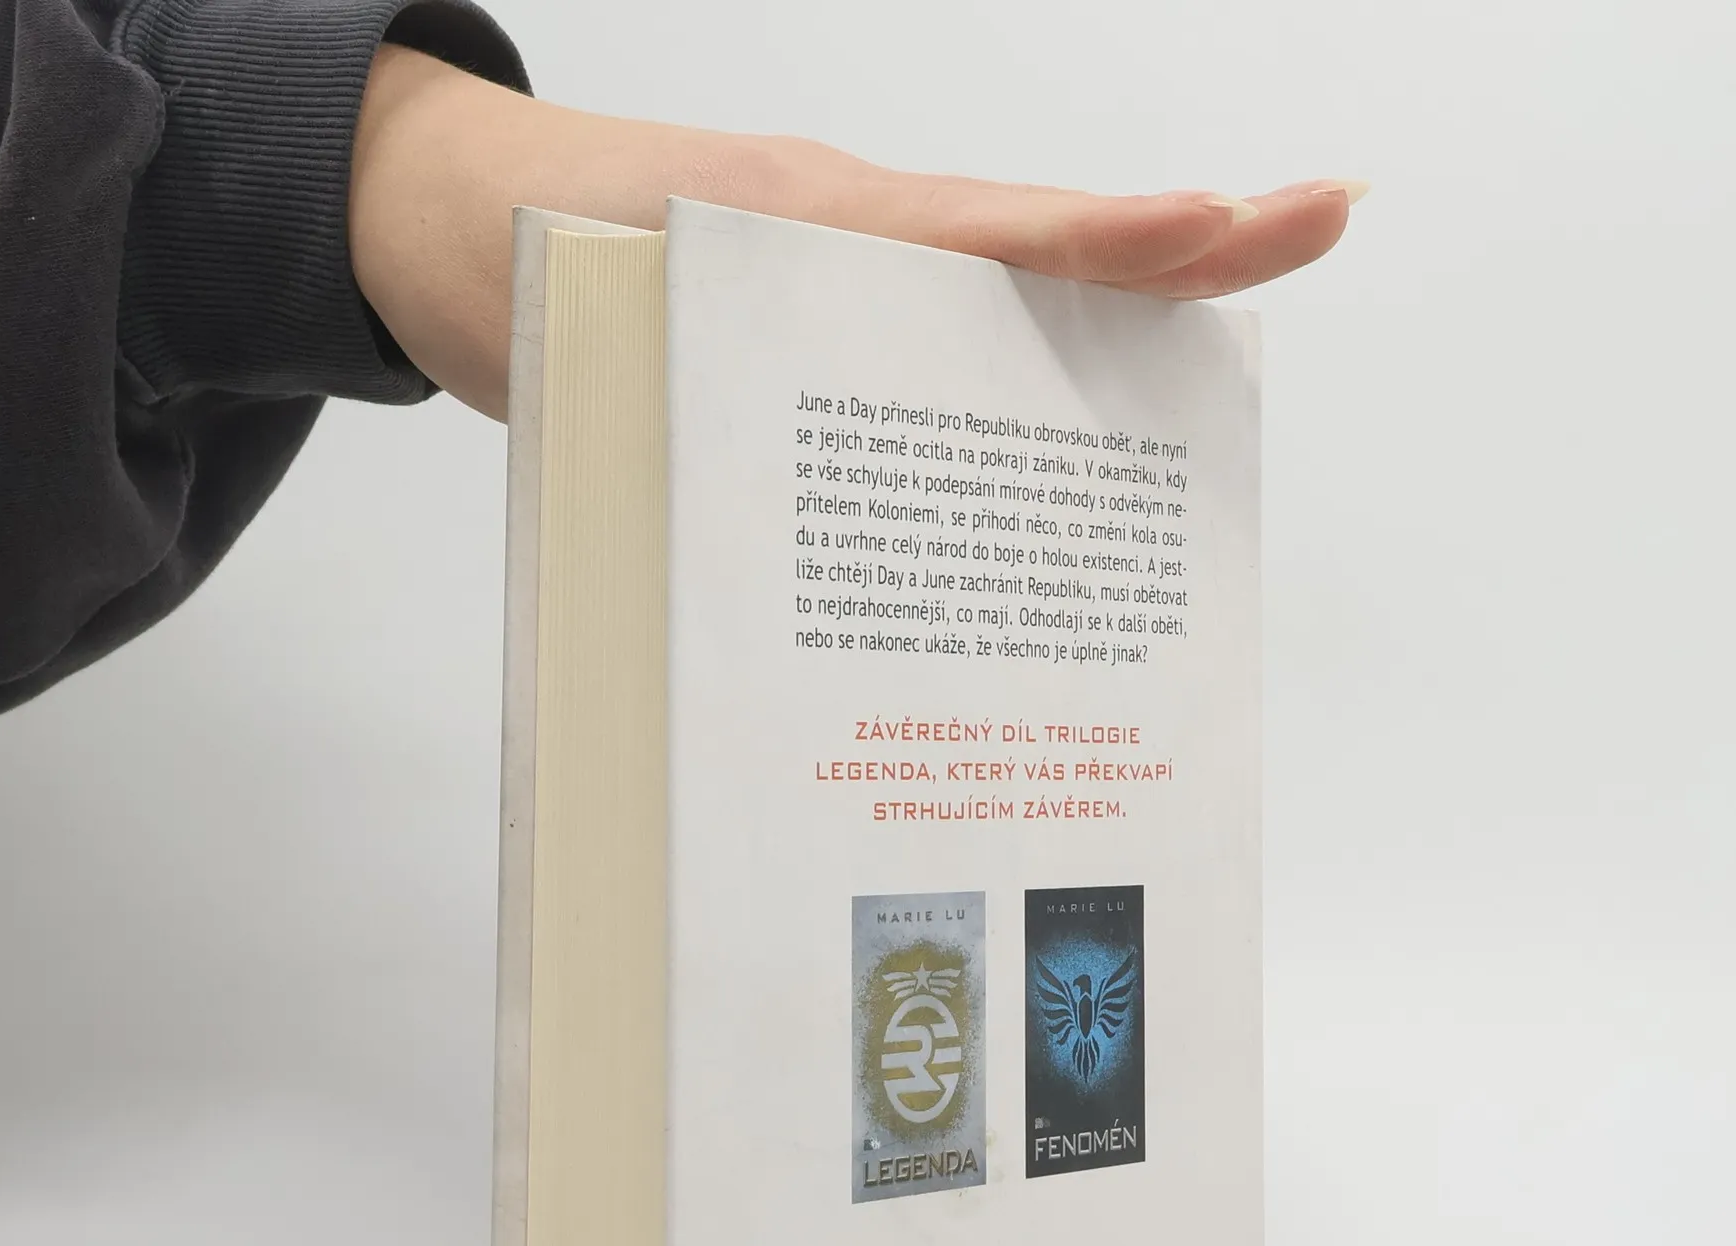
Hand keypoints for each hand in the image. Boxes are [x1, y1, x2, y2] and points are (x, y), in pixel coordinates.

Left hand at [350, 46, 1363, 419]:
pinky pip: (926, 324)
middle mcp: (842, 235)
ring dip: (1109, 304)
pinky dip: (1004, 355)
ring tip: (1230, 330)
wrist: (422, 216)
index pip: (981, 231)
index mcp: (798, 227)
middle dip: (1171, 245)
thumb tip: (773, 540)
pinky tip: (1047, 426)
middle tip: (1313, 221)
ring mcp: (834, 258)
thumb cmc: (500, 274)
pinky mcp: (808, 297)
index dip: (1102, 241)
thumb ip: (679, 412)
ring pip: (994, 287)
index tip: (1222, 224)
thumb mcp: (579, 340)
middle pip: (1032, 243)